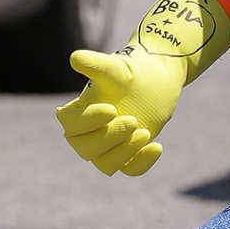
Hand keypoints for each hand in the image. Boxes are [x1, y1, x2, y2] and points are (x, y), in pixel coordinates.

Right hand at [56, 47, 186, 175]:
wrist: (156, 81)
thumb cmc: (132, 71)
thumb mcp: (116, 68)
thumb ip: (96, 65)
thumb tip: (75, 58)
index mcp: (77, 111)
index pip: (71, 125)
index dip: (88, 121)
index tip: (112, 109)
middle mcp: (87, 132)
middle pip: (85, 149)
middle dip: (110, 137)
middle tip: (133, 120)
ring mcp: (107, 146)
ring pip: (105, 164)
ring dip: (124, 152)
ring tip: (146, 131)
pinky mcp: (127, 154)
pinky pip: (129, 170)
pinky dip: (142, 162)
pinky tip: (158, 146)